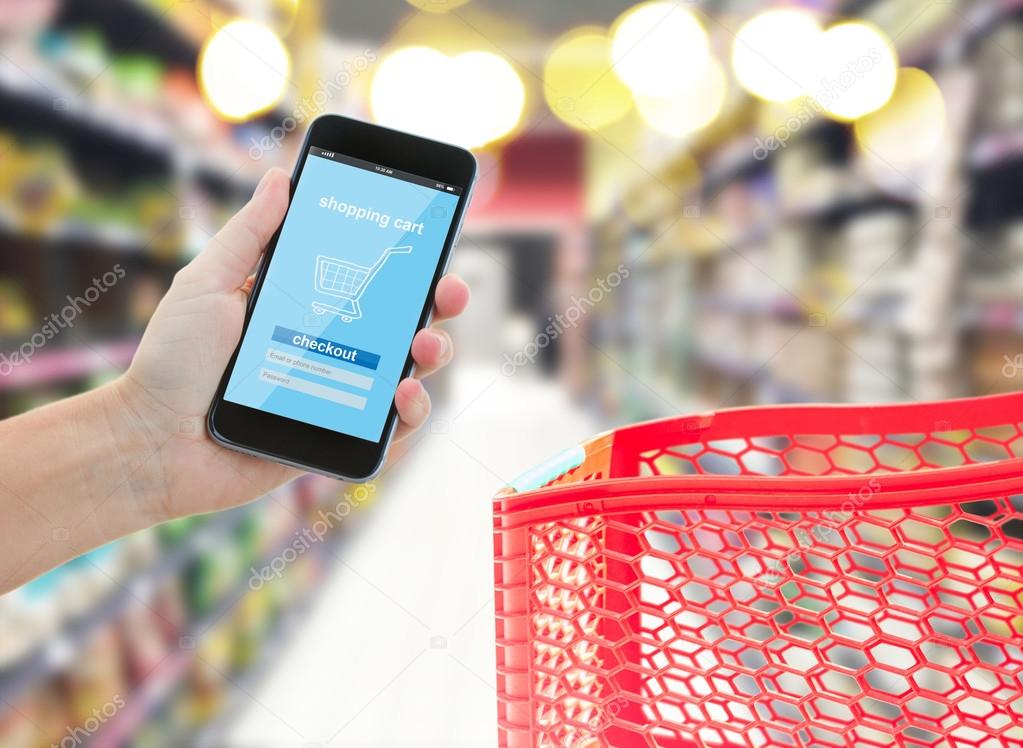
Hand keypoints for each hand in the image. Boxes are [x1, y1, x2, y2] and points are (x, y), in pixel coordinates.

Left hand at [115, 168, 468, 521]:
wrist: (151, 441)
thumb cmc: (172, 361)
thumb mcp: (207, 283)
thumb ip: (249, 235)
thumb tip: (280, 177)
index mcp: (306, 307)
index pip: (370, 278)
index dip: (407, 262)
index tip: (432, 242)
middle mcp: (331, 347)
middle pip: (403, 322)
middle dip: (439, 304)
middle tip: (447, 294)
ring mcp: (338, 393)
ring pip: (408, 372)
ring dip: (433, 355)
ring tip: (423, 347)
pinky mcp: (336, 439)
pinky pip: (389, 429)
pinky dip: (410, 414)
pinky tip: (402, 396)